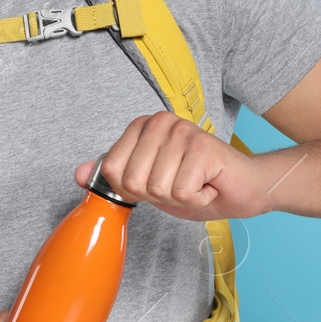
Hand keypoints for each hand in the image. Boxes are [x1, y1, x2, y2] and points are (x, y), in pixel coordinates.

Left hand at [79, 111, 266, 221]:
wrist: (242, 190)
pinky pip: (181, 191)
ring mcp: (182, 132)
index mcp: (141, 126)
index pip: (110, 169)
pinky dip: (196, 199)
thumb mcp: (147, 184)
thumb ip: (113, 176)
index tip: (158, 182)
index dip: (132, 189)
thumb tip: (78, 174)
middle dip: (157, 196)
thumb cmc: (197, 185)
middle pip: (132, 181)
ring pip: (157, 188)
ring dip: (178, 198)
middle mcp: (160, 122)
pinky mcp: (202, 147)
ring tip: (195, 183)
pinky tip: (207, 185)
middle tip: (181, 184)